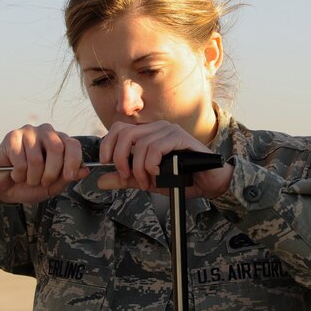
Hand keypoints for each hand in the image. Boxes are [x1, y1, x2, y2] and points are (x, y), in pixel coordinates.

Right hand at [0, 124, 89, 203]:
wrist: (3, 188)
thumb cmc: (29, 184)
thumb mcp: (52, 185)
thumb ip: (67, 177)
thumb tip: (85, 170)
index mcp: (60, 141)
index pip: (73, 144)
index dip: (73, 161)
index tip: (68, 177)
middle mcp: (46, 132)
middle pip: (56, 148)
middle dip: (51, 172)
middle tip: (43, 182)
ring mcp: (28, 132)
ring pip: (37, 158)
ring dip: (32, 177)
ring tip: (27, 179)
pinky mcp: (12, 137)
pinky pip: (20, 161)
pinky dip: (19, 174)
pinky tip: (15, 173)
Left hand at [97, 121, 231, 198]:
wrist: (209, 183)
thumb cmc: (181, 179)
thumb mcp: (147, 180)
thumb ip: (125, 179)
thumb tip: (101, 180)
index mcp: (148, 133)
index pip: (119, 129)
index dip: (108, 144)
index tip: (106, 163)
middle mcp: (157, 127)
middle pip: (125, 134)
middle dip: (120, 158)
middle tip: (126, 176)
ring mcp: (170, 130)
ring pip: (141, 144)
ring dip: (140, 169)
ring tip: (148, 183)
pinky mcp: (181, 138)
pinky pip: (156, 148)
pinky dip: (152, 165)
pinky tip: (158, 174)